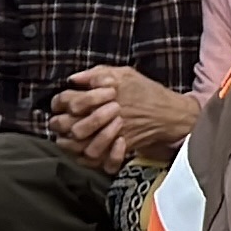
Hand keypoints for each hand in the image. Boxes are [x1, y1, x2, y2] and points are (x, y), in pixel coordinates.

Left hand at [51, 65, 199, 168]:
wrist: (171, 114)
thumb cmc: (147, 92)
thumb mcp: (124, 74)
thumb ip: (97, 74)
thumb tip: (73, 80)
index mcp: (103, 93)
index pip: (67, 100)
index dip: (60, 103)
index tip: (63, 104)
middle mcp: (105, 113)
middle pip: (68, 124)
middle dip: (61, 124)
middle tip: (60, 123)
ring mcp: (112, 132)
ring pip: (79, 144)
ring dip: (71, 142)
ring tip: (68, 139)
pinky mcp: (119, 147)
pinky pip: (97, 157)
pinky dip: (88, 157)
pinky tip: (84, 150)